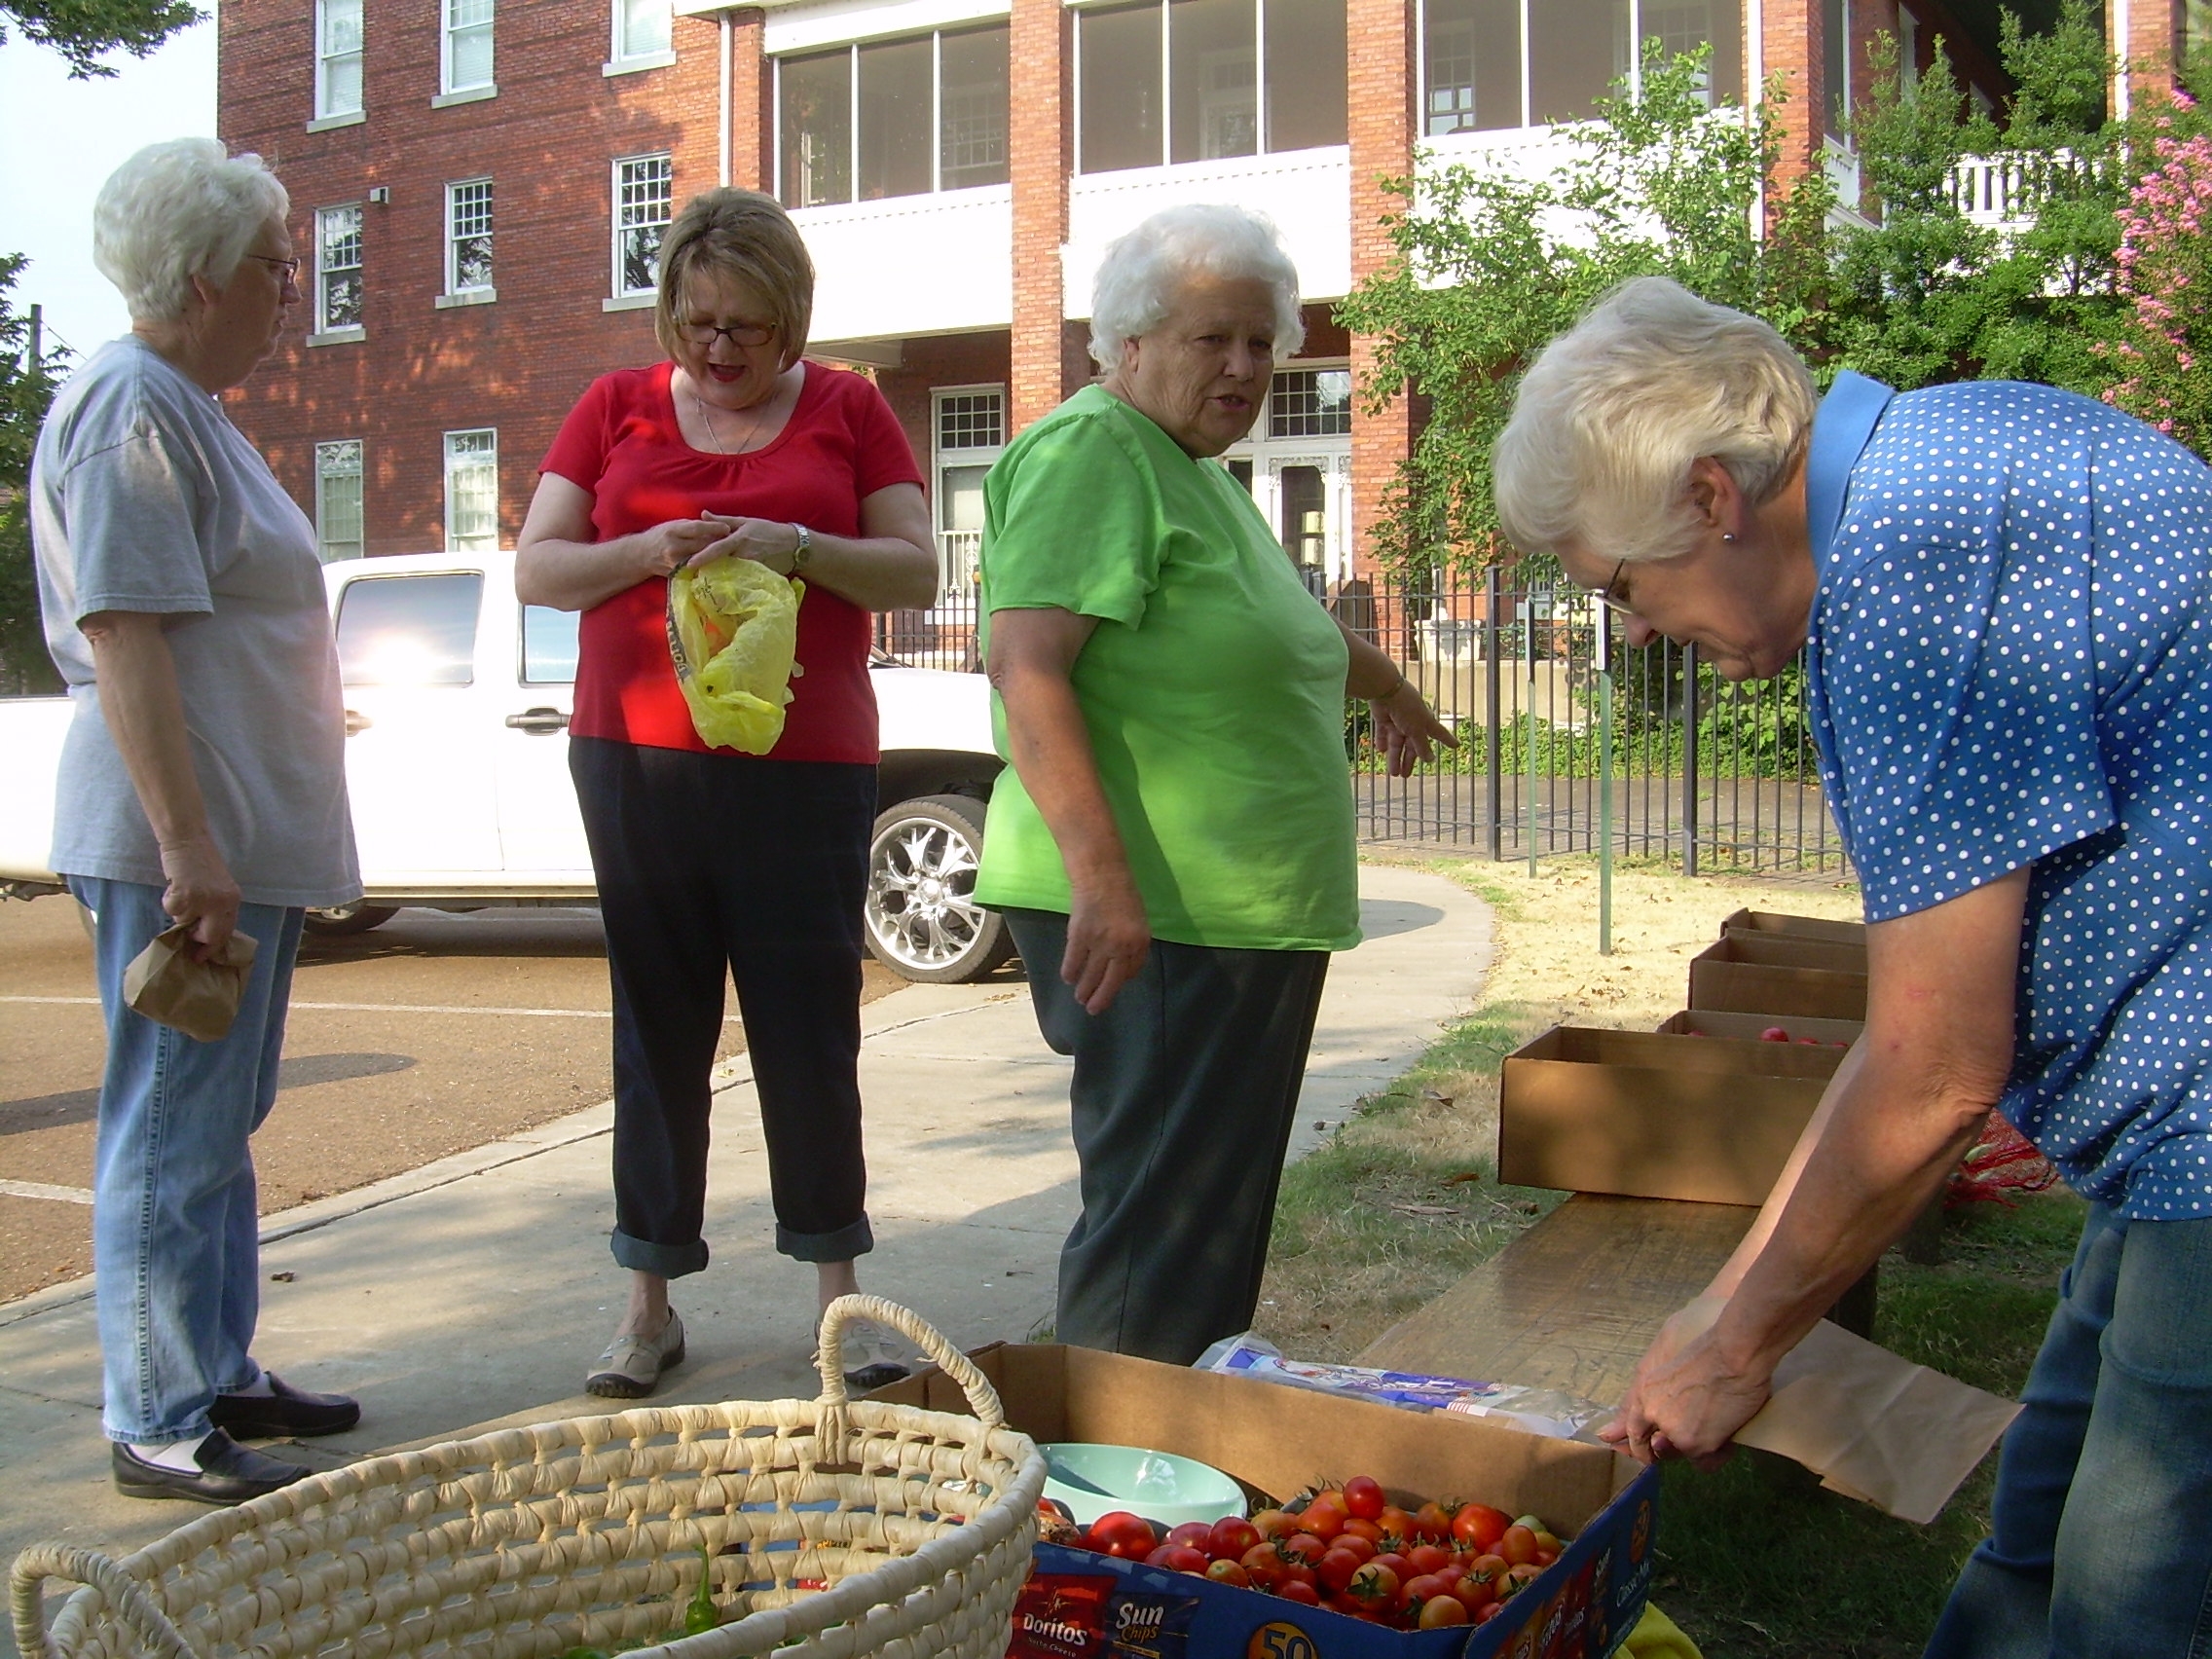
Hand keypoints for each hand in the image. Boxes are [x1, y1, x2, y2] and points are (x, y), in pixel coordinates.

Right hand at [158, 836, 241, 961]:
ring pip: (184, 922)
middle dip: (197, 939)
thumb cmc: (200, 863)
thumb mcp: (218, 889)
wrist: (188, 841)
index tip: (202, 956)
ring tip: (182, 892)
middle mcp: (222, 903)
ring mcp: (203, 900)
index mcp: (233, 901)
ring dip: (179, 912)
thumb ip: (216, 910)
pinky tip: (174, 886)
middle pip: (210, 936)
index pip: (225, 932)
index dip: (213, 946)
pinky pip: (171, 910)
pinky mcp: (184, 896)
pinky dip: (168, 901)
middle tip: (187, 939)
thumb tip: (203, 936)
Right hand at [633, 517, 731, 579]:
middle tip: (735, 541)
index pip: (696, 529)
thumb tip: (715, 524)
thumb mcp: (674, 525)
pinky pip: (698, 570)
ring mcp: (676, 564)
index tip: (728, 528)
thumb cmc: (661, 535)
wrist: (642, 555)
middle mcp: (674, 548)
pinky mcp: (678, 575)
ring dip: (716, 556)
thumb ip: (693, 526)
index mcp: (673, 531)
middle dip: (719, 543)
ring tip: (730, 552)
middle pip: (702, 545)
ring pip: (702, 560)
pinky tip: (719, 564)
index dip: (713, 528)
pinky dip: (709, 566)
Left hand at [688, 513, 805, 575]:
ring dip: (717, 576)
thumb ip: (723, 520)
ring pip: (729, 573)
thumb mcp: (745, 521)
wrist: (793, 546)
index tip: (688, 564)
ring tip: (705, 579)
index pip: (717, 549)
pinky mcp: (757, 577)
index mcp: (738, 539)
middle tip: (691, 572)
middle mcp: (743, 554)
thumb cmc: (768, 531)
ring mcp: (751, 567)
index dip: (702, 557)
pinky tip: (724, 584)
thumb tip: (702, 514)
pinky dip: (732, 581)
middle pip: (720, 564)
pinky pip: (740, 580)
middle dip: (707, 568)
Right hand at [1062, 875, 1150, 1014]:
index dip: (1120, 982)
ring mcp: (1100, 944)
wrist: (1102, 874)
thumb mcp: (1137, 920)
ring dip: (1084, 990)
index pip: (1131, 972)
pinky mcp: (1080, 938)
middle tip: (1094, 1010)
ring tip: (1080, 999)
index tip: (1112, 987)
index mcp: (1140, 942)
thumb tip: (1121, 964)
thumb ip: (1132, 942)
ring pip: (1091, 976)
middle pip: (1112, 981)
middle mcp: (1122, 947)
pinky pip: (1073, 962)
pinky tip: (1068, 978)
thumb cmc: (1123, 893)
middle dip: (1102, 998)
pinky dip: (1070, 973)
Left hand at [1371, 681, 1457, 777]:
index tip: (1457, 746)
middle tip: (1406, 775)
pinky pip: (1383, 732)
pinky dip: (1382, 742)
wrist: (1385, 691)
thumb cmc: (1406, 708)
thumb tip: (1430, 759)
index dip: (1448, 740)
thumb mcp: (1416, 730)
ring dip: (1394, 758)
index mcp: (1425, 722)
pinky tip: (1381, 751)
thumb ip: (1422, 745)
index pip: (1439, 734)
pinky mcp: (1383, 718)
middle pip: (1412, 745)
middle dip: (1409, 760)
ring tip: (1393, 773)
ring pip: (1396, 743)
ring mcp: (1397, 720)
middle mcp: (1412, 722)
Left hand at [1600, 1299, 1769, 1470]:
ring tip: (1719, 1425)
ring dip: (1699, 1448)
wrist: (1737, 1354)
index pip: (1631, 1429)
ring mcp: (1671, 1431)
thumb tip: (1608, 1433)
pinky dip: (1717, 1455)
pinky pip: (1704, 1464)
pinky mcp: (1694, 1445)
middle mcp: (1651, 1413)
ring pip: (1682, 1455)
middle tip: (1692, 1441)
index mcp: (1645, 1391)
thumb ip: (1647, 1399)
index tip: (1647, 1454)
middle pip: (1651, 1449)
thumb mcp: (1671, 1369)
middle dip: (1668, 1452)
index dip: (1637, 1446)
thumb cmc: (1713, 1353)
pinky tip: (1727, 1437)